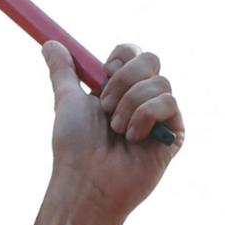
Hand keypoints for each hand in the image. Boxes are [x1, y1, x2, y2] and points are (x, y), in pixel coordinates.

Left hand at [44, 40, 185, 224]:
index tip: (103, 74)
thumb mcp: (67, 101)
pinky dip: (144, 116)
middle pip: (151, 60)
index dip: (120, 58)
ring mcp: (161, 116)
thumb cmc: (75, 147)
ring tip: (115, 130)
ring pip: (159, 82)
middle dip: (123, 80)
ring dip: (128, 104)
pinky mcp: (174, 133)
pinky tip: (132, 138)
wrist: (87, 181)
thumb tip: (49, 42)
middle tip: (105, 106)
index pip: (133, 54)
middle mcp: (142, 98)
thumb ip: (63, 72)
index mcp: (120, 89)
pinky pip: (168, 102)